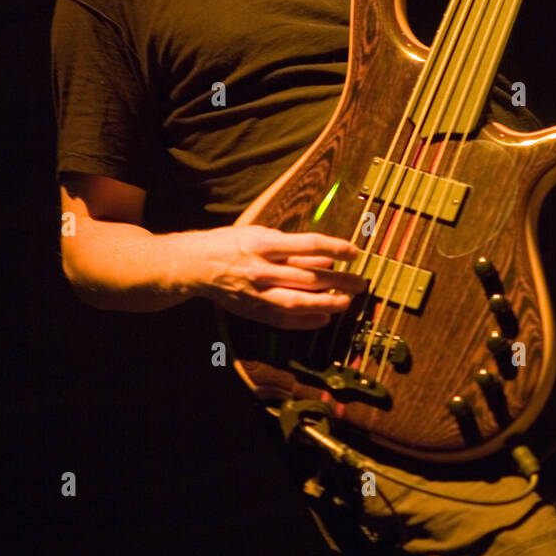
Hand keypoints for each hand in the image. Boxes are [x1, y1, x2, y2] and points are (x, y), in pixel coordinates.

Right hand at [190, 223, 367, 328]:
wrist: (195, 265)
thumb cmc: (231, 243)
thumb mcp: (260, 234)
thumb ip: (292, 247)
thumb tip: (325, 257)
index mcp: (263, 244)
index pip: (307, 244)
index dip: (334, 247)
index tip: (355, 252)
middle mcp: (261, 269)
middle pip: (308, 277)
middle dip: (338, 280)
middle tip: (360, 283)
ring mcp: (256, 293)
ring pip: (298, 302)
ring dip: (326, 303)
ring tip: (346, 302)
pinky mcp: (252, 310)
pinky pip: (283, 319)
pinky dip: (305, 321)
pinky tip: (323, 319)